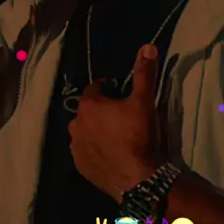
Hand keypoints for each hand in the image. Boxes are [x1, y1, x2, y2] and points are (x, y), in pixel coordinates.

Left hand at [69, 44, 162, 200]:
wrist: (138, 178)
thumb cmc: (139, 135)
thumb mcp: (144, 101)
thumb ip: (144, 73)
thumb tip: (147, 46)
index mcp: (89, 106)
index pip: (95, 88)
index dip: (108, 88)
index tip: (120, 92)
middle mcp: (75, 125)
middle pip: (88, 111)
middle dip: (101, 110)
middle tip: (121, 116)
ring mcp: (76, 148)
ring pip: (84, 131)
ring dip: (95, 130)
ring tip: (115, 136)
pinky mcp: (80, 167)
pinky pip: (85, 152)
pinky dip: (94, 149)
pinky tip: (110, 153)